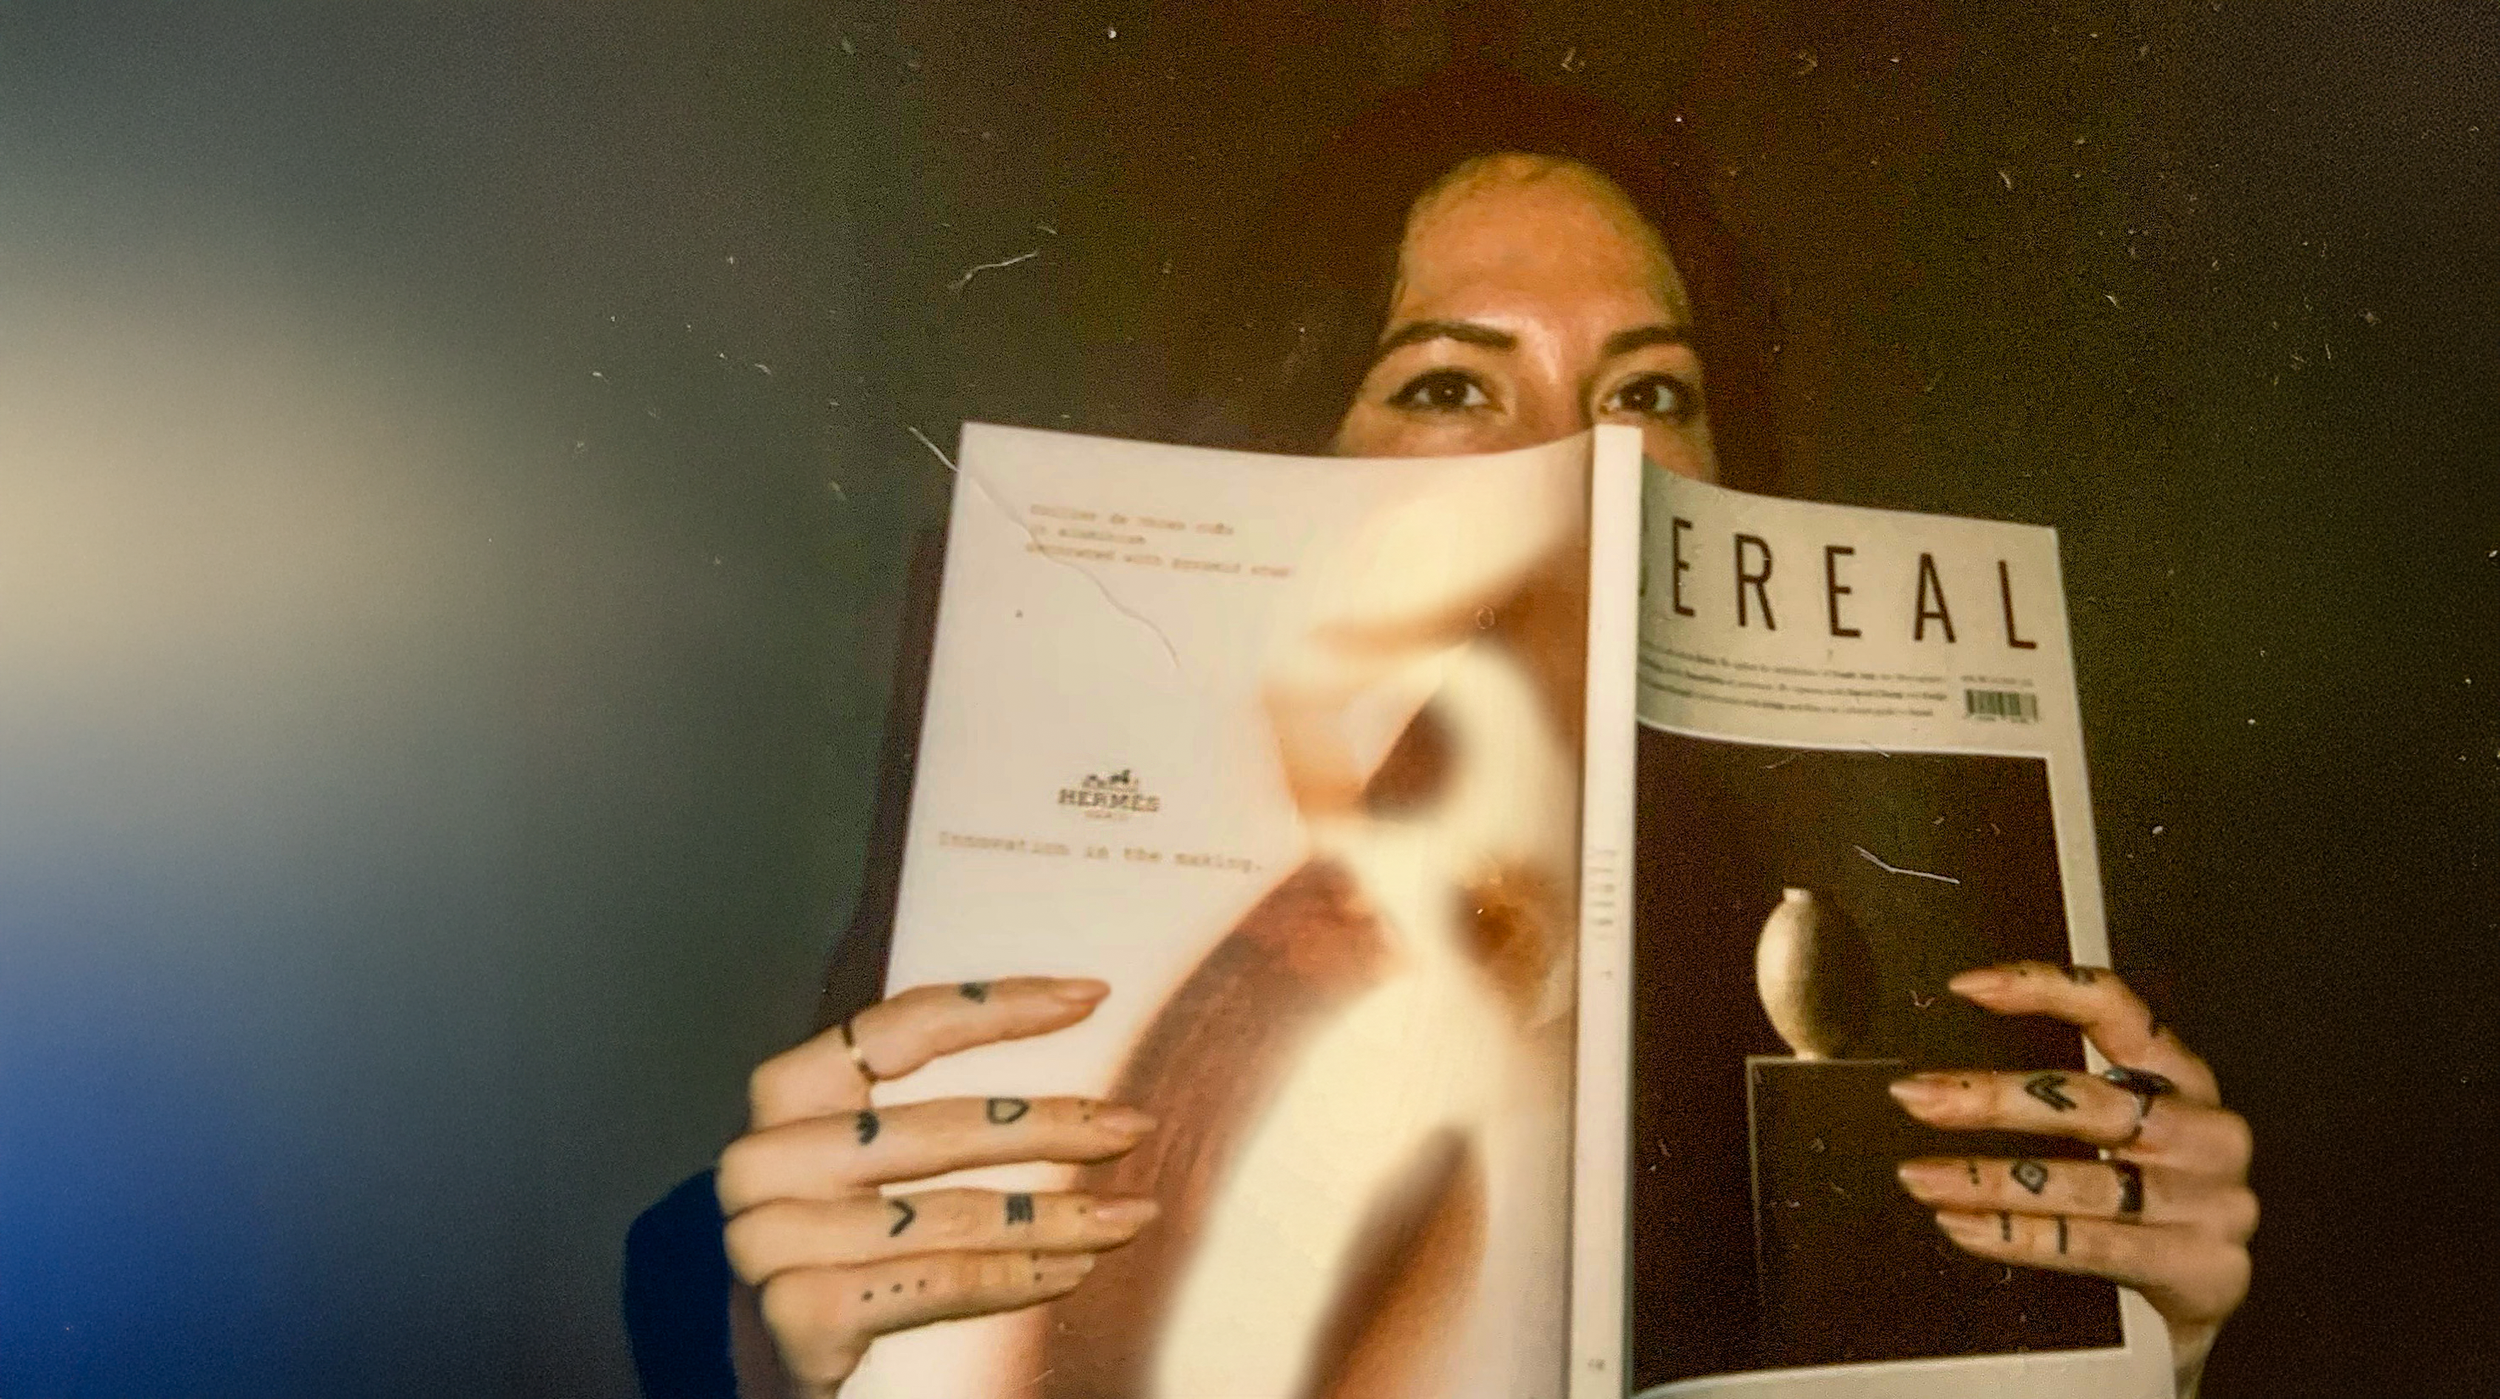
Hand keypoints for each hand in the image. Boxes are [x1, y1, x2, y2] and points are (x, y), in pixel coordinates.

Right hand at [715, 977, 1159, 1397]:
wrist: (776, 1362)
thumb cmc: (843, 1244)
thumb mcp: (866, 1162)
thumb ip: (923, 1105)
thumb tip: (1063, 1036)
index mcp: (784, 1096)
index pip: (896, 1028)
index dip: (996, 1006)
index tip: (1089, 996)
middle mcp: (762, 1158)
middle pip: (936, 1127)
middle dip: (1051, 1125)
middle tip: (1135, 1127)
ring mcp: (770, 1239)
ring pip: (949, 1214)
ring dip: (1056, 1216)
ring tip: (1127, 1216)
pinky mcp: (797, 1314)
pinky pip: (938, 1282)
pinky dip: (1017, 1276)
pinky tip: (1073, 1269)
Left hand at [1888, 962, 2254, 1395]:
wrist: (2205, 1296)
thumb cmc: (2149, 1201)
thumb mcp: (2122, 1136)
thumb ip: (2063, 1099)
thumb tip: (1945, 1084)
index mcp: (2184, 1080)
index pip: (2118, 1010)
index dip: (2044, 988)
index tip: (1968, 986)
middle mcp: (2205, 1131)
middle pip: (2087, 1100)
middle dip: (1992, 1098)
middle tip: (1918, 1097)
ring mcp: (2210, 1201)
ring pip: (2081, 1179)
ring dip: (1986, 1178)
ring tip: (1921, 1176)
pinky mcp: (2201, 1266)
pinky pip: (2091, 1244)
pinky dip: (2016, 1234)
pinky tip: (1963, 1225)